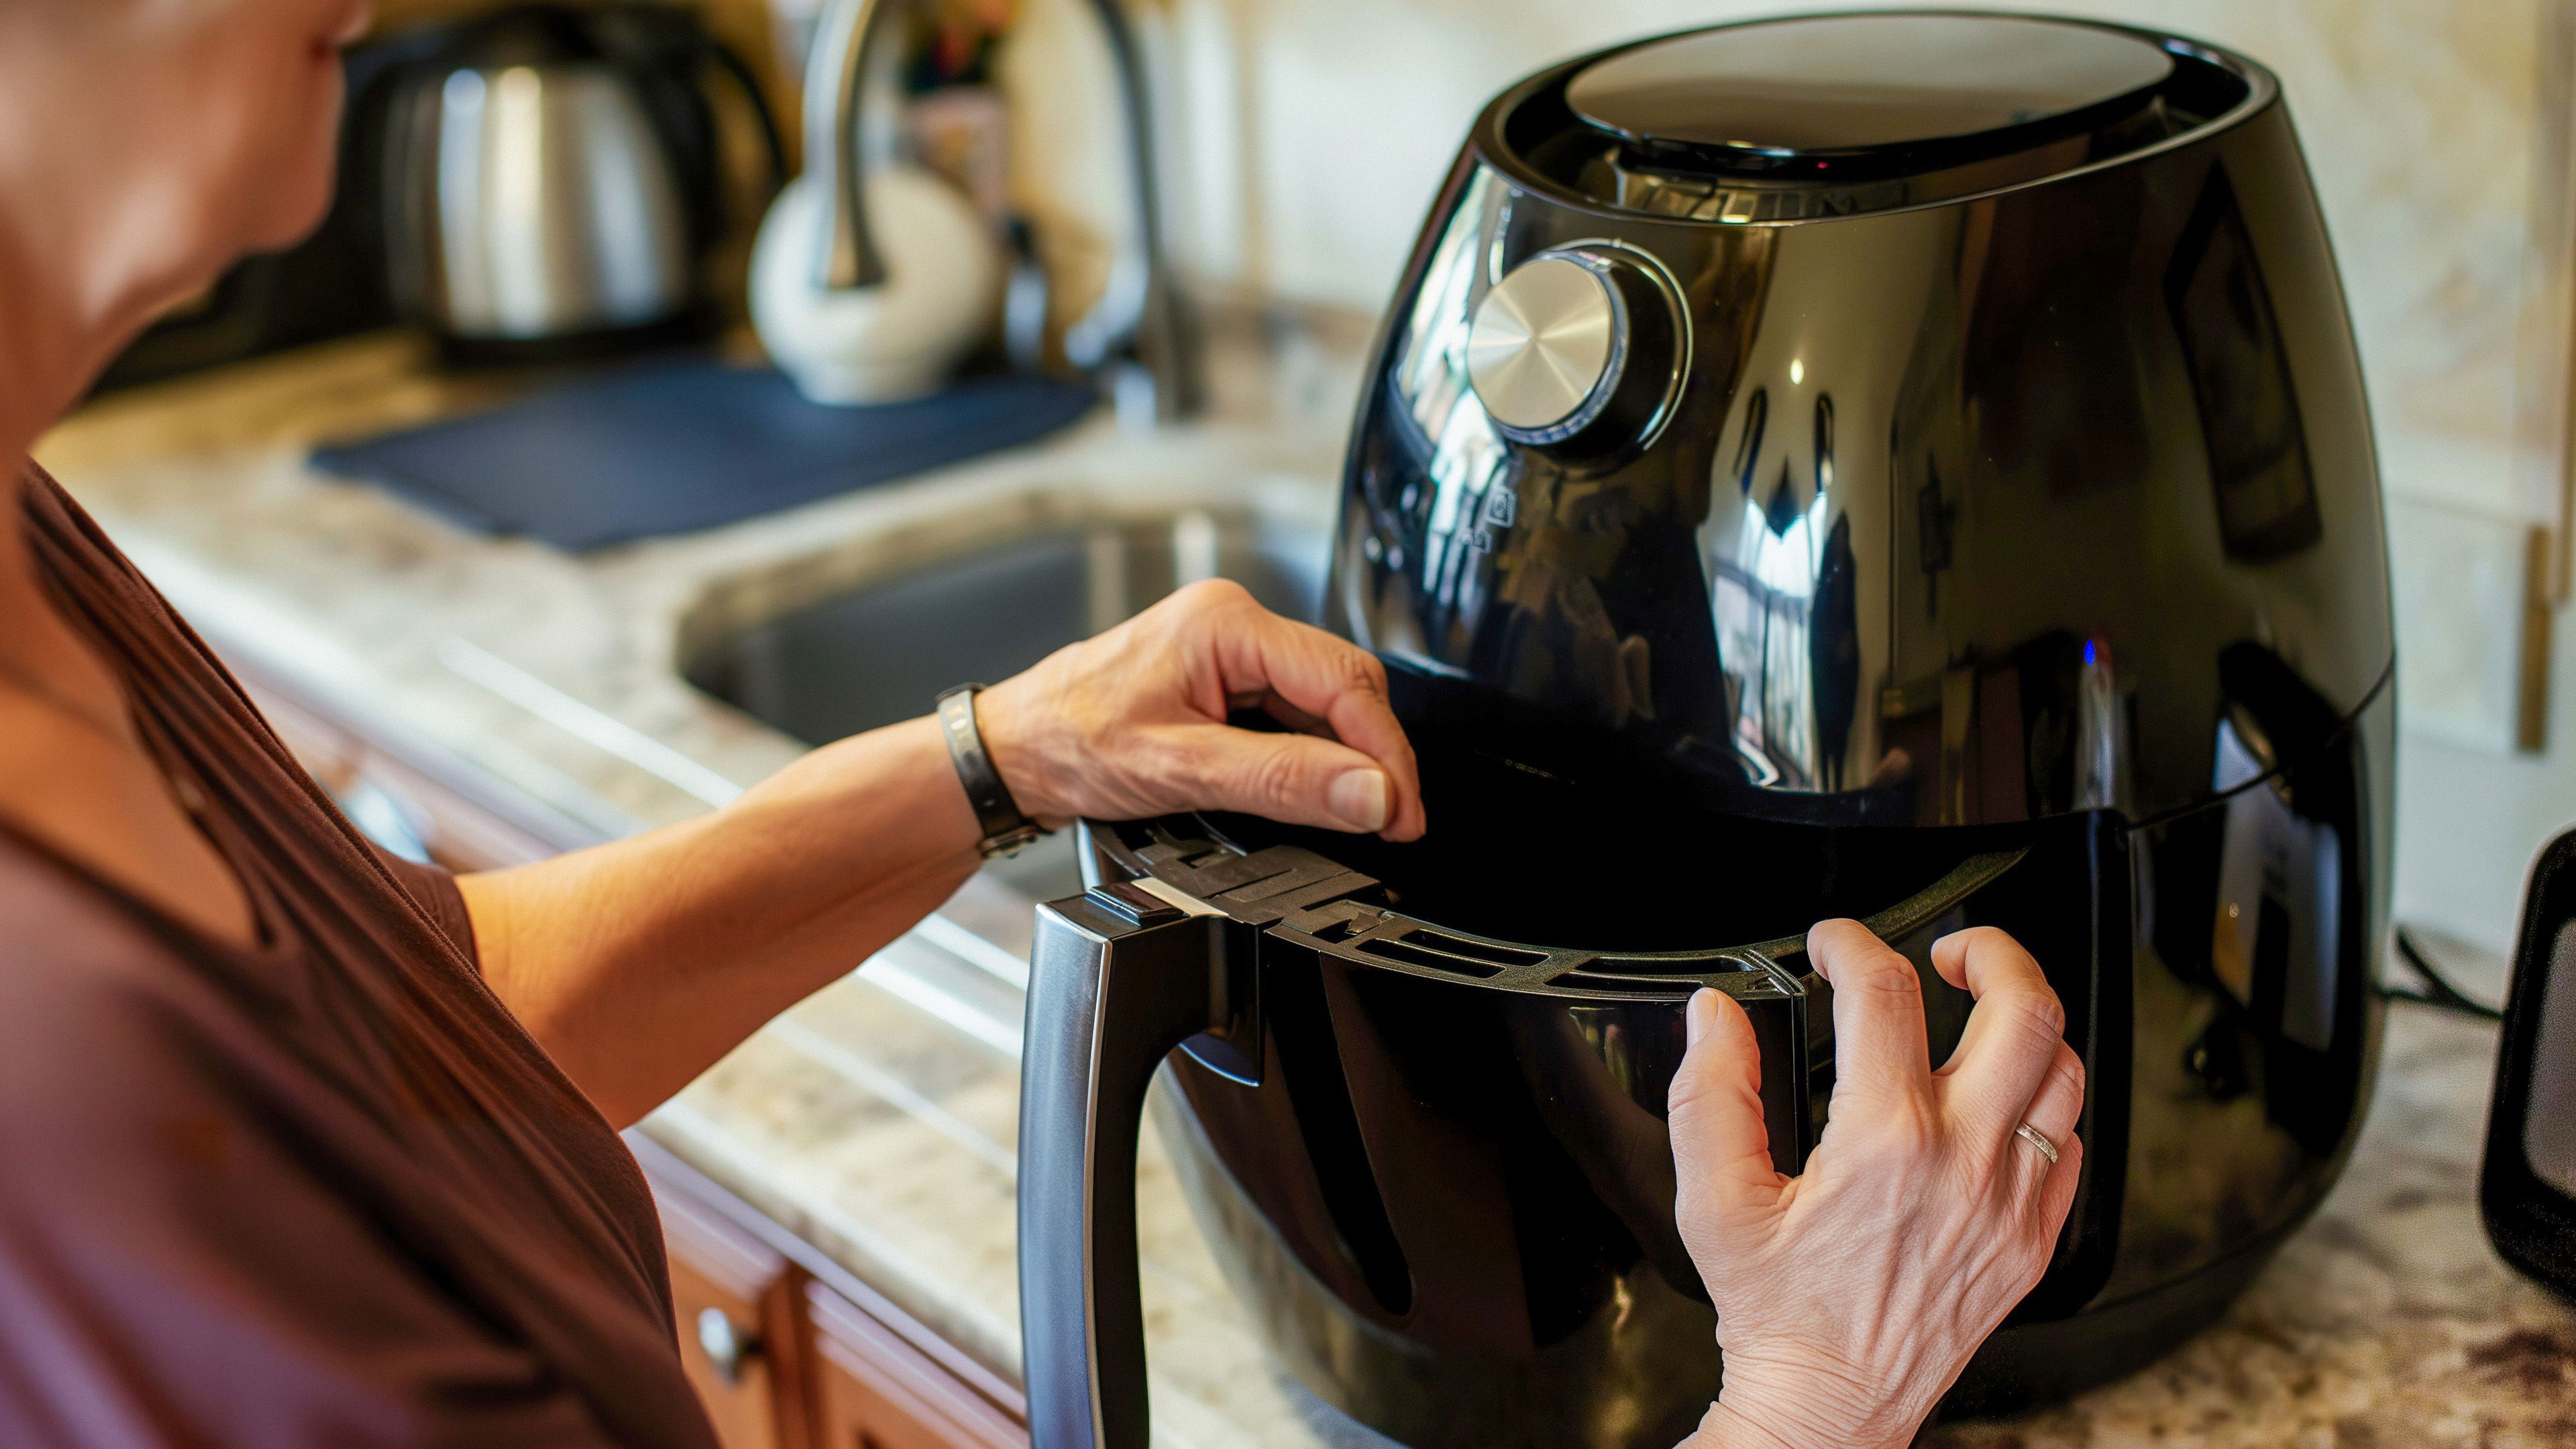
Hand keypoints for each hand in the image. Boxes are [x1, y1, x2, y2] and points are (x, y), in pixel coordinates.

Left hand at [974, 579, 1426, 839]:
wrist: (1010, 752)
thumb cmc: (1067, 742)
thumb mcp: (1182, 769)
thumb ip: (1284, 781)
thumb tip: (1368, 793)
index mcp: (1227, 623)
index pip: (1344, 682)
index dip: (1385, 754)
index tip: (1400, 812)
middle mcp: (1234, 624)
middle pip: (1343, 686)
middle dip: (1374, 757)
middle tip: (1390, 823)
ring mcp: (1229, 649)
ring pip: (1322, 702)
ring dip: (1345, 759)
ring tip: (1360, 815)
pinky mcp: (1223, 678)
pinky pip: (1291, 712)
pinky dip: (1312, 755)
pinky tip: (1315, 791)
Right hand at [1669, 922, 2083, 1448]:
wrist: (1830, 1406)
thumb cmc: (1777, 1313)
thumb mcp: (1713, 1200)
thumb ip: (1709, 1094)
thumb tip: (1715, 1017)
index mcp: (1886, 1142)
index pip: (1886, 991)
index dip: (1853, 942)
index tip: (1833, 943)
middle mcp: (1965, 1163)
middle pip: (2024, 1009)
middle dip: (1988, 950)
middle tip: (1949, 949)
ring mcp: (2012, 1202)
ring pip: (2064, 1071)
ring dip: (2025, 1023)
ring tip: (1982, 1014)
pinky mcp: (2033, 1239)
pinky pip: (2073, 1145)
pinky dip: (2044, 1103)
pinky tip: (2001, 1101)